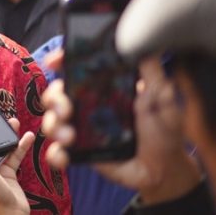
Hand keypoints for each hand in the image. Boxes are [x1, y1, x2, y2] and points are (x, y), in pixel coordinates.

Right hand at [41, 54, 201, 204]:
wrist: (164, 169)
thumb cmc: (163, 130)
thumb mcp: (162, 98)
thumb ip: (153, 74)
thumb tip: (145, 47)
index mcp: (103, 88)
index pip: (76, 68)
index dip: (61, 60)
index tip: (54, 61)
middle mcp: (87, 105)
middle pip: (56, 93)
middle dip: (53, 98)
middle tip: (66, 109)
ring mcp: (81, 128)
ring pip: (51, 120)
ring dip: (53, 125)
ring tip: (70, 137)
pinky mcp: (80, 152)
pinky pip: (57, 151)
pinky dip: (55, 153)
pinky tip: (64, 156)